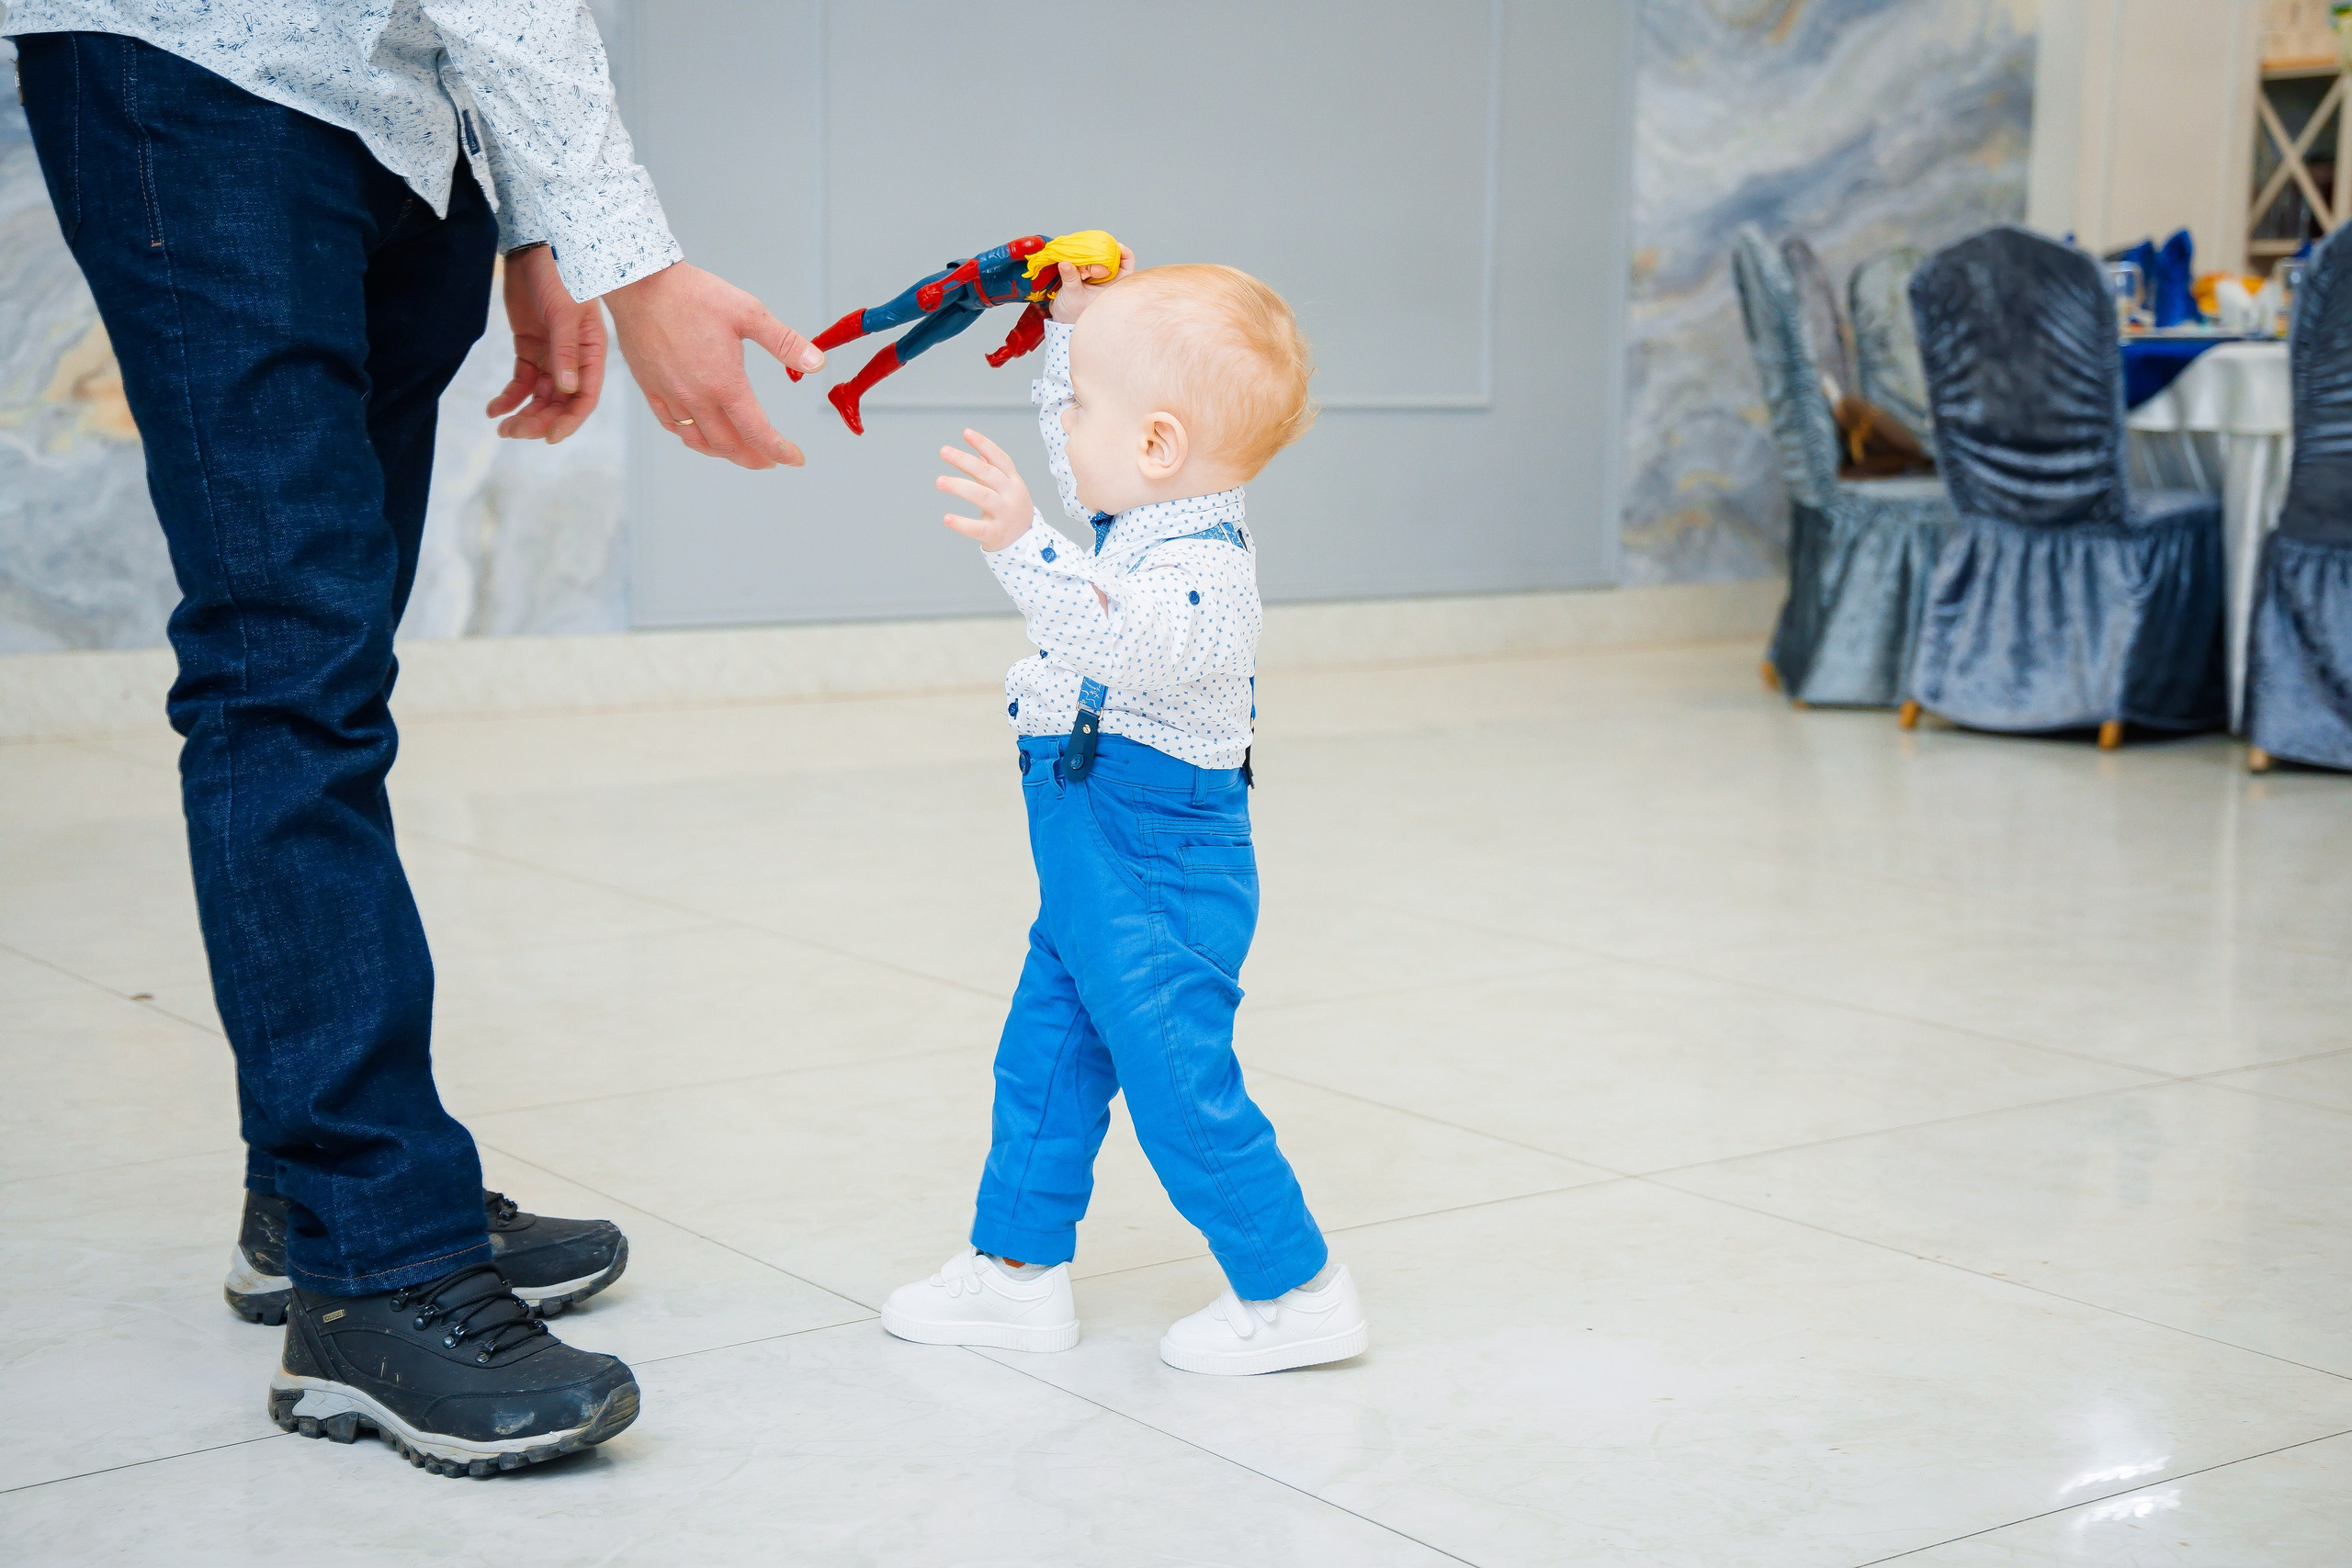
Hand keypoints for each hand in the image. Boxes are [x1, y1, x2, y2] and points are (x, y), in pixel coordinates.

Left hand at [487, 245, 606, 442]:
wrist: (535, 246)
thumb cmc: (560, 274)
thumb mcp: (564, 312)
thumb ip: (566, 351)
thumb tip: (567, 389)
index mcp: (591, 353)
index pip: (585, 397)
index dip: (569, 420)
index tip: (548, 437)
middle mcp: (573, 359)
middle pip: (559, 402)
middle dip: (538, 420)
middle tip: (513, 432)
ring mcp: (550, 355)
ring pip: (538, 396)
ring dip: (522, 413)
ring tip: (501, 427)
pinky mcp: (529, 348)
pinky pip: (520, 381)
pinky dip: (508, 396)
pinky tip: (493, 409)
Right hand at [606, 261, 821, 468]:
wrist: (642, 283)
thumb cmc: (693, 294)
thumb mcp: (749, 313)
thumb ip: (785, 342)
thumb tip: (816, 362)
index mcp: (724, 383)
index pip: (757, 432)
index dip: (780, 451)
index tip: (795, 459)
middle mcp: (695, 397)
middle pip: (728, 445)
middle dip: (753, 458)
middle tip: (770, 459)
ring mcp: (669, 395)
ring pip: (698, 441)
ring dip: (723, 452)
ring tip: (740, 451)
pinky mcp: (649, 387)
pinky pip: (671, 425)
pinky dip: (691, 436)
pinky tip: (700, 432)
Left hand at [936, 428, 1035, 551]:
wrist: (1025, 540)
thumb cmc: (1010, 507)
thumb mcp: (1007, 486)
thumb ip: (992, 468)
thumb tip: (976, 446)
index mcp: (1012, 480)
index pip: (999, 458)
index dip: (984, 444)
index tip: (966, 433)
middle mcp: (1010, 494)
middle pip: (988, 474)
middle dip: (965, 461)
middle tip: (943, 451)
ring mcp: (1004, 514)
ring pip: (982, 496)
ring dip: (959, 487)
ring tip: (939, 481)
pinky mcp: (996, 533)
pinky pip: (978, 528)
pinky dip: (961, 523)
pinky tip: (947, 518)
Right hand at [1048, 245, 1135, 324]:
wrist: (1061, 320)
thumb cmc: (1071, 313)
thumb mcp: (1072, 294)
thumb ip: (1070, 277)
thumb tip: (1065, 262)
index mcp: (1111, 287)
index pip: (1127, 267)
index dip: (1124, 254)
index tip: (1116, 246)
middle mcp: (1107, 280)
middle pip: (1113, 258)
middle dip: (1104, 249)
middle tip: (1094, 244)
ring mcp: (1096, 277)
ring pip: (1100, 258)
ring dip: (1092, 252)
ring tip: (1083, 248)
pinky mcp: (1086, 273)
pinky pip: (1088, 260)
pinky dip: (1083, 255)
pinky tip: (1076, 252)